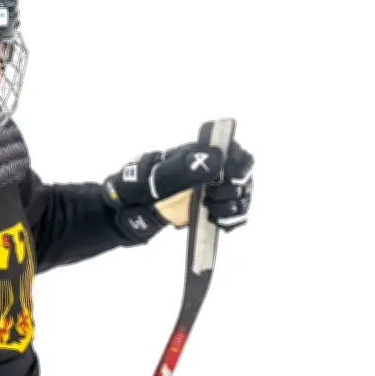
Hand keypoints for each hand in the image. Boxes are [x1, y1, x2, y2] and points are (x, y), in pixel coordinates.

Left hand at [103, 141, 253, 231]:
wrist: (132, 209)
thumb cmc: (144, 185)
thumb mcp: (161, 176)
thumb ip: (187, 168)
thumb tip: (216, 159)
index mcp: (201, 154)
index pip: (234, 152)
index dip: (239, 165)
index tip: (230, 179)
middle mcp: (213, 170)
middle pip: (243, 178)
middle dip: (233, 191)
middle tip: (211, 200)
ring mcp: (214, 190)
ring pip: (241, 197)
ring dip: (232, 208)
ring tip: (211, 213)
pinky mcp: (213, 209)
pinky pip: (235, 215)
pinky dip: (231, 221)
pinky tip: (217, 223)